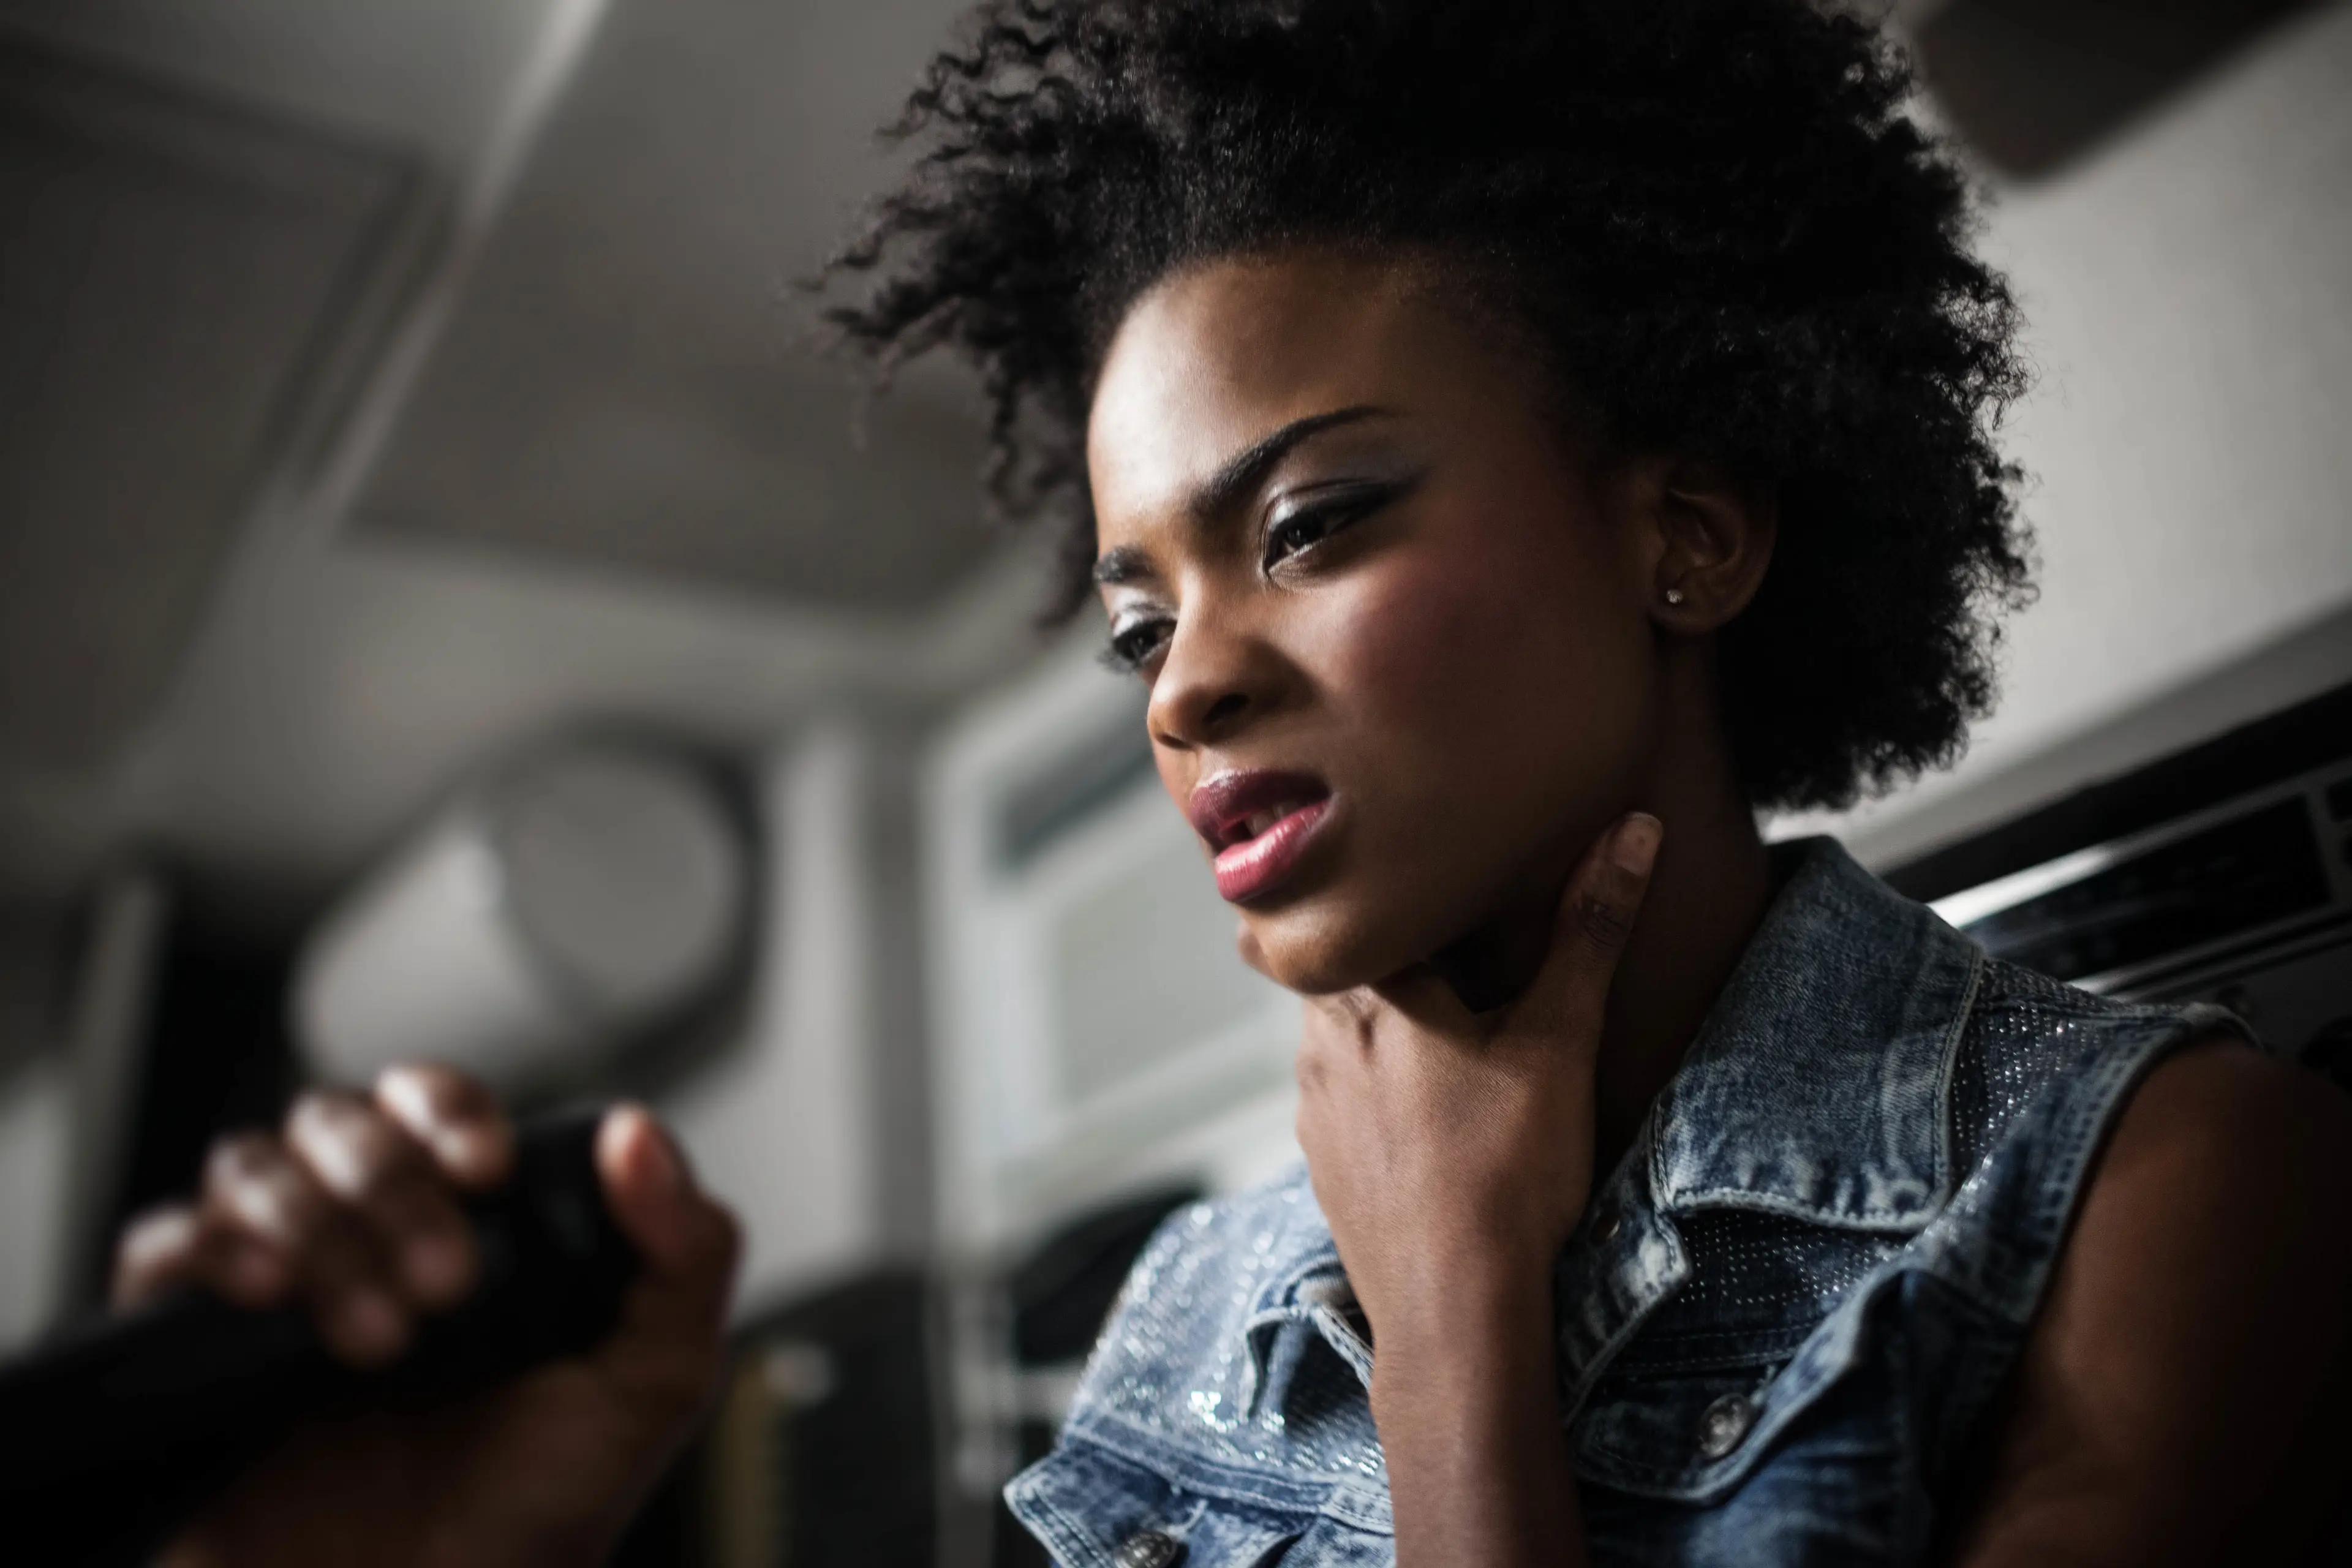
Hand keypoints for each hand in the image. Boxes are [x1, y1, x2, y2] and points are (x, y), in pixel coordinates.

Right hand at [111, 1065, 740, 1567]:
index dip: (451, 1111)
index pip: (433, 1103)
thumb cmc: (539, 1509)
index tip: (486, 1169)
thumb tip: (642, 1134)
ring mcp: (270, 1288)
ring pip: (250, 1167)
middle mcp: (360, 1235)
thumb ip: (686, 1252)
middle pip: (338, 1121)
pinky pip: (159, 1250)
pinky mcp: (188, 1351)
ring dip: (316, 1228)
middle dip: (394, 1185)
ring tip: (378, 1341)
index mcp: (464, 1221)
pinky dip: (202, 1250)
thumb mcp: (653, 1383)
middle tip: (448, 1287)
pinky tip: (262, 1300)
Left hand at [1294, 812, 1659, 1340]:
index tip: (1428, 869)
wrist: (1455, 1317)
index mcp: (1370, 993)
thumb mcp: (1559, 1043)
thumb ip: (1589, 931)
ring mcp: (1313, 1105)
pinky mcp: (1322, 1161)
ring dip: (1385, 1021)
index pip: (1362, 904)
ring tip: (1448, 1026)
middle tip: (1451, 941)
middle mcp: (1321, 1040)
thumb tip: (1630, 830)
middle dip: (1396, 952)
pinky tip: (1430, 1109)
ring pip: (1341, 1030)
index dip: (1395, 885)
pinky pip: (1340, 1094)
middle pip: (1349, 964)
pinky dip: (1378, 1085)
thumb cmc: (1508, 1178)